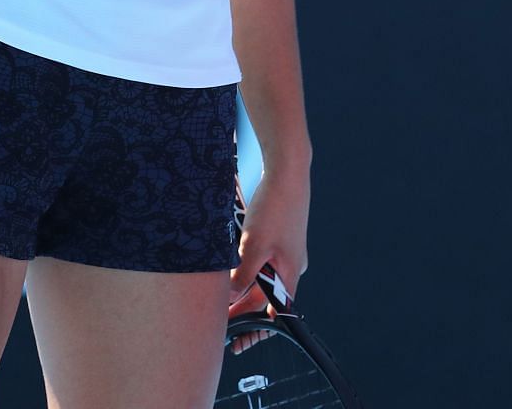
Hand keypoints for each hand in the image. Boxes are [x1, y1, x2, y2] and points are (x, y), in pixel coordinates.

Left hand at [228, 165, 309, 317]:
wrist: (286, 173)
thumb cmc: (274, 209)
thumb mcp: (253, 247)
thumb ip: (243, 277)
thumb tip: (231, 299)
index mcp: (290, 274)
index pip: (274, 312)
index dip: (255, 327)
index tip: (237, 338)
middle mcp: (290, 267)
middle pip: (265, 296)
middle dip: (244, 308)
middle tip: (221, 318)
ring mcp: (285, 252)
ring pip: (262, 278)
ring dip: (243, 288)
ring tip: (222, 297)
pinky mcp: (278, 239)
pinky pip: (262, 261)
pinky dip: (247, 269)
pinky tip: (231, 268)